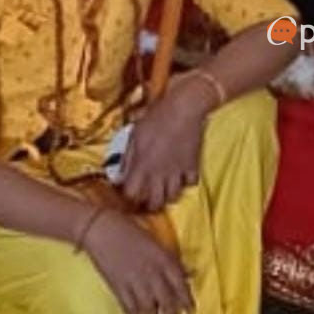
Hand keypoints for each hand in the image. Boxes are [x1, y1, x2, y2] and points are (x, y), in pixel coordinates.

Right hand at [84, 208, 194, 313]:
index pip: (181, 285)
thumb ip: (171, 259)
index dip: (187, 301)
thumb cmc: (130, 230)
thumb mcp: (155, 242)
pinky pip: (130, 309)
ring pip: (150, 310)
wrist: (101, 228)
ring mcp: (135, 282)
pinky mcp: (118, 288)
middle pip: (167, 302)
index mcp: (163, 258)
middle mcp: (152, 273)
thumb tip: (189, 273)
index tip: (190, 311)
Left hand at [122, 75, 213, 211]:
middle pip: (154, 203)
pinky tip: (180, 175)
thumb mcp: (134, 135)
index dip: (128, 195)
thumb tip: (120, 173)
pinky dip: (185, 182)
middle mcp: (160, 174)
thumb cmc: (155, 118)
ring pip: (173, 197)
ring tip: (162, 188)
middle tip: (146, 197)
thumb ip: (127, 157)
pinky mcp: (193, 166)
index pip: (132, 194)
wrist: (183, 109)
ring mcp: (178, 172)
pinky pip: (190, 183)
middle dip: (148, 204)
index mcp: (142, 166)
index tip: (127, 191)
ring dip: (166, 195)